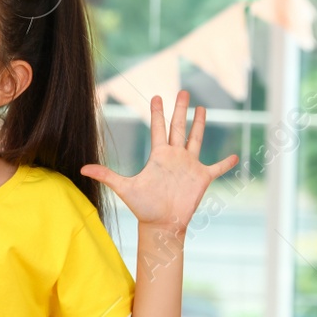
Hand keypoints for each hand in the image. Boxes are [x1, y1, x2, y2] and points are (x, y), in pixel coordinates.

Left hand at [81, 91, 236, 234]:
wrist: (161, 224)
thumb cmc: (143, 207)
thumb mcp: (125, 188)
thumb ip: (106, 175)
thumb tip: (81, 169)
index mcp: (158, 156)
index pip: (158, 129)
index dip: (157, 112)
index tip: (157, 96)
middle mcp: (175, 157)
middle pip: (179, 127)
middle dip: (180, 109)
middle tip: (183, 91)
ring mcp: (189, 166)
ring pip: (196, 140)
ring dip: (200, 125)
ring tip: (203, 108)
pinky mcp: (202, 178)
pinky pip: (217, 168)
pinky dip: (226, 163)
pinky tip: (235, 156)